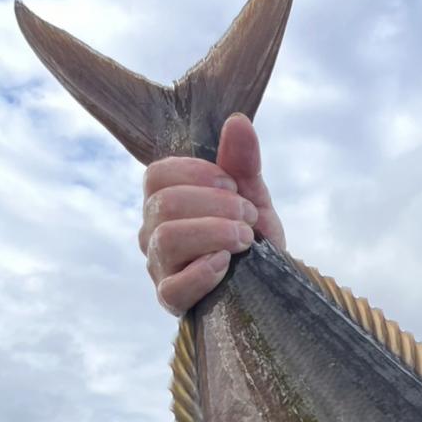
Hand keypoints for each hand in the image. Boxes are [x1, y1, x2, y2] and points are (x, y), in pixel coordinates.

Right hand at [139, 114, 285, 315]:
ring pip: (167, 239)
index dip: (198, 175)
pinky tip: (225, 264)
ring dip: (214, 233)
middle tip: (248, 216)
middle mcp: (152, 231)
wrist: (270, 284)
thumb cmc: (251, 236)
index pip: (158, 175)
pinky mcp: (171, 300)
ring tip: (245, 239)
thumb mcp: (252, 195)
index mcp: (164, 200)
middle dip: (216, 206)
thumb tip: (238, 120)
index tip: (234, 185)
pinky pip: (173, 287)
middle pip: (165, 205)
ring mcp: (158, 267)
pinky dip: (202, 272)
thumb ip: (243, 161)